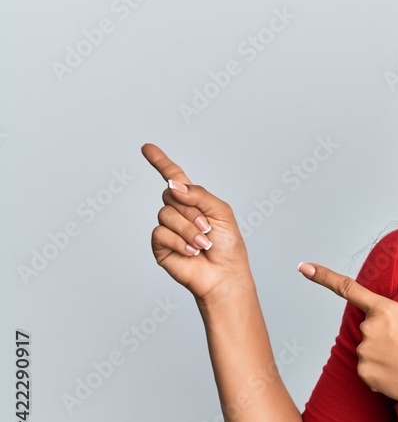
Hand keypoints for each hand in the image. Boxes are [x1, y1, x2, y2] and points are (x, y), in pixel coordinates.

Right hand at [141, 143, 252, 302]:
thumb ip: (199, 195)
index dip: (160, 162)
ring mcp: (167, 228)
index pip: (174, 177)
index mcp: (193, 201)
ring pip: (166, 214)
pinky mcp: (160, 245)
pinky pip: (160, 232)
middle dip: (192, 211)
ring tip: (202, 244)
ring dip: (188, 230)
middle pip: (171, 195)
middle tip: (207, 229)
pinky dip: (179, 241)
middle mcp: (178, 211)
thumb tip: (173, 185)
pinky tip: (191, 252)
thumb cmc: (227, 245)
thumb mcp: (221, 212)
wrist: (224, 274)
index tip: (146, 147)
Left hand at [297, 261, 397, 407]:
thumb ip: (391, 322)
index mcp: (386, 309)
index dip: (323, 276)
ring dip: (383, 359)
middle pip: (368, 331)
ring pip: (368, 352)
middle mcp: (369, 327)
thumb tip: (381, 338)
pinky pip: (368, 371)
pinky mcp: (363, 372)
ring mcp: (364, 350)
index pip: (348, 289)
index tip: (304, 267)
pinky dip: (381, 375)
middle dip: (383, 340)